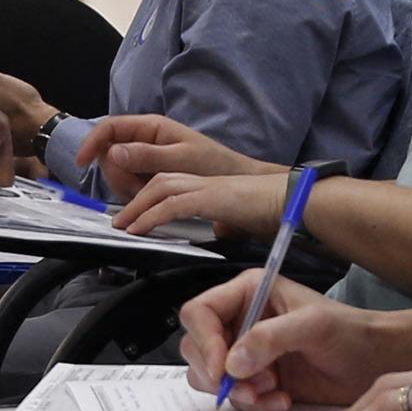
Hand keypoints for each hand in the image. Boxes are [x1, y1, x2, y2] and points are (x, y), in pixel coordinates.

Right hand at [76, 114, 269, 198]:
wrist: (234, 182)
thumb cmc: (214, 165)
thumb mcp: (182, 159)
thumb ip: (148, 155)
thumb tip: (114, 151)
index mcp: (150, 127)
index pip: (109, 128)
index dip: (91, 142)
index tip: (81, 162)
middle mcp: (143, 141)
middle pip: (108, 154)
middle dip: (118, 174)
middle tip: (139, 187)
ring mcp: (143, 160)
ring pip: (116, 174)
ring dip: (128, 188)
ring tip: (154, 191)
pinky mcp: (146, 176)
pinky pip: (127, 187)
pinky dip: (135, 195)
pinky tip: (154, 197)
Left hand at [113, 168, 285, 240]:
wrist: (293, 202)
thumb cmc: (273, 210)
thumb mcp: (241, 217)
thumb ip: (225, 220)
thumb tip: (221, 231)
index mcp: (209, 184)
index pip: (169, 183)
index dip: (148, 198)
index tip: (132, 216)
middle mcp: (204, 179)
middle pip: (158, 181)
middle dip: (134, 199)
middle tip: (118, 221)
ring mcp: (207, 185)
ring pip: (160, 189)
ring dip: (137, 208)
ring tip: (122, 226)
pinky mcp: (211, 197)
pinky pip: (173, 205)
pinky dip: (151, 217)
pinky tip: (139, 229)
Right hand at [175, 270, 390, 410]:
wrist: (374, 364)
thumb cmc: (351, 333)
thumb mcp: (313, 326)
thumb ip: (270, 338)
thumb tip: (232, 362)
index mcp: (247, 293)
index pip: (199, 312)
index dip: (204, 341)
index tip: (222, 368)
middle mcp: (240, 321)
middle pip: (196, 347)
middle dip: (217, 373)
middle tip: (248, 386)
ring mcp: (245, 353)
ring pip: (209, 376)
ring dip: (236, 392)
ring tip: (270, 391)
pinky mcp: (254, 380)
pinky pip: (233, 397)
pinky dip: (253, 404)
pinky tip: (281, 400)